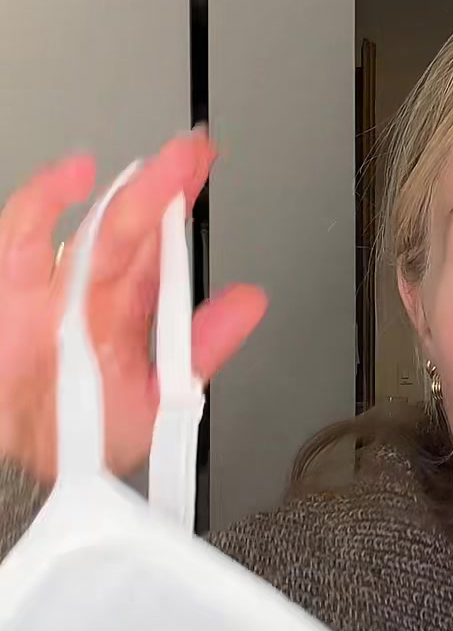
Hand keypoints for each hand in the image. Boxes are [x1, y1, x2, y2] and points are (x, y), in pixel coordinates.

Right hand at [0, 132, 266, 483]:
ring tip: (167, 168)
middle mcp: (87, 296)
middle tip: (196, 152)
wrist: (15, 477)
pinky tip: (77, 176)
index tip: (206, 166)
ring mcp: (49, 292)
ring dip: (132, 198)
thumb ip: (200, 348)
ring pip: (93, 232)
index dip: (181, 209)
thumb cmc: (75, 440)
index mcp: (121, 316)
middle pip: (132, 231)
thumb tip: (249, 302)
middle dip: (167, 190)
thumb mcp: (153, 400)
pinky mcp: (9, 292)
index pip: (157, 253)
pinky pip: (25, 238)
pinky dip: (45, 202)